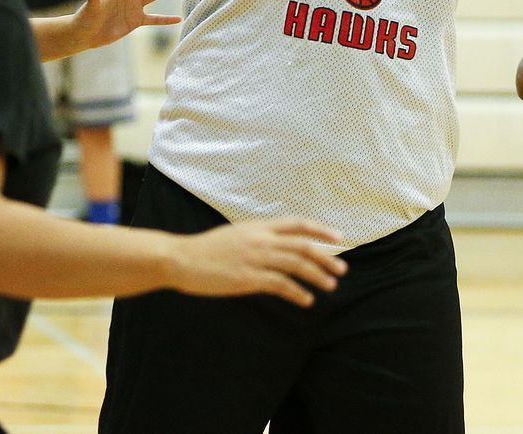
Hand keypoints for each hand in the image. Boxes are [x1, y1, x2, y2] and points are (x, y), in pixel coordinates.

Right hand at [170, 218, 346, 306]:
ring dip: (317, 275)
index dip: (319, 230)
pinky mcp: (247, 278)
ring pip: (295, 264)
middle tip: (342, 269)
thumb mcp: (235, 235)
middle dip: (325, 257)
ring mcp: (254, 258)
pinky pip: (280, 284)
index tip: (338, 238)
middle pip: (302, 245)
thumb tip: (277, 246)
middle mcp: (259, 239)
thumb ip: (257, 237)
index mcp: (257, 226)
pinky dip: (297, 292)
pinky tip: (307, 300)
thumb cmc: (206, 249)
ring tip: (331, 285)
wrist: (180, 258)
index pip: (296, 223)